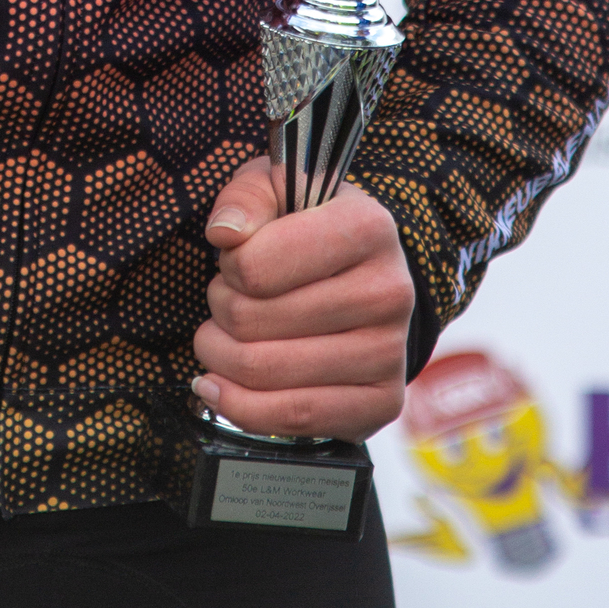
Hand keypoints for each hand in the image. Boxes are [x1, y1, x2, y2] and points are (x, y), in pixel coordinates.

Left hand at [191, 157, 415, 442]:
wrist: (362, 278)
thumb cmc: (306, 230)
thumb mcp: (275, 188)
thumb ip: (244, 198)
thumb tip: (225, 234)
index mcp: (368, 228)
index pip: (254, 266)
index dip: (228, 266)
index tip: (237, 260)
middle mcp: (389, 292)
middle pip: (251, 321)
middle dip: (220, 310)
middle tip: (228, 300)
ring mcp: (390, 353)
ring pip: (263, 372)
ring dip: (219, 356)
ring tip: (223, 337)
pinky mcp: (381, 402)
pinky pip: (292, 419)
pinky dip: (239, 406)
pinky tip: (218, 387)